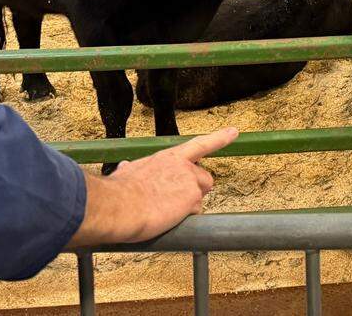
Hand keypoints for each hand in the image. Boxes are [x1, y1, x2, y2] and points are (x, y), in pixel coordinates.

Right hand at [68, 127, 238, 247]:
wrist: (118, 204)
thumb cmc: (118, 191)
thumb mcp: (126, 172)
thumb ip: (133, 169)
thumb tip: (125, 167)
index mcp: (169, 157)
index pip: (200, 144)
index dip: (219, 138)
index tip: (234, 132)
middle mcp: (184, 166)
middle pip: (204, 180)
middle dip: (194, 191)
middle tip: (174, 202)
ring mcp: (191, 180)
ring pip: (200, 196)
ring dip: (190, 205)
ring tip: (167, 210)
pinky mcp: (193, 198)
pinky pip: (195, 213)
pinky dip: (185, 219)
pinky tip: (168, 218)